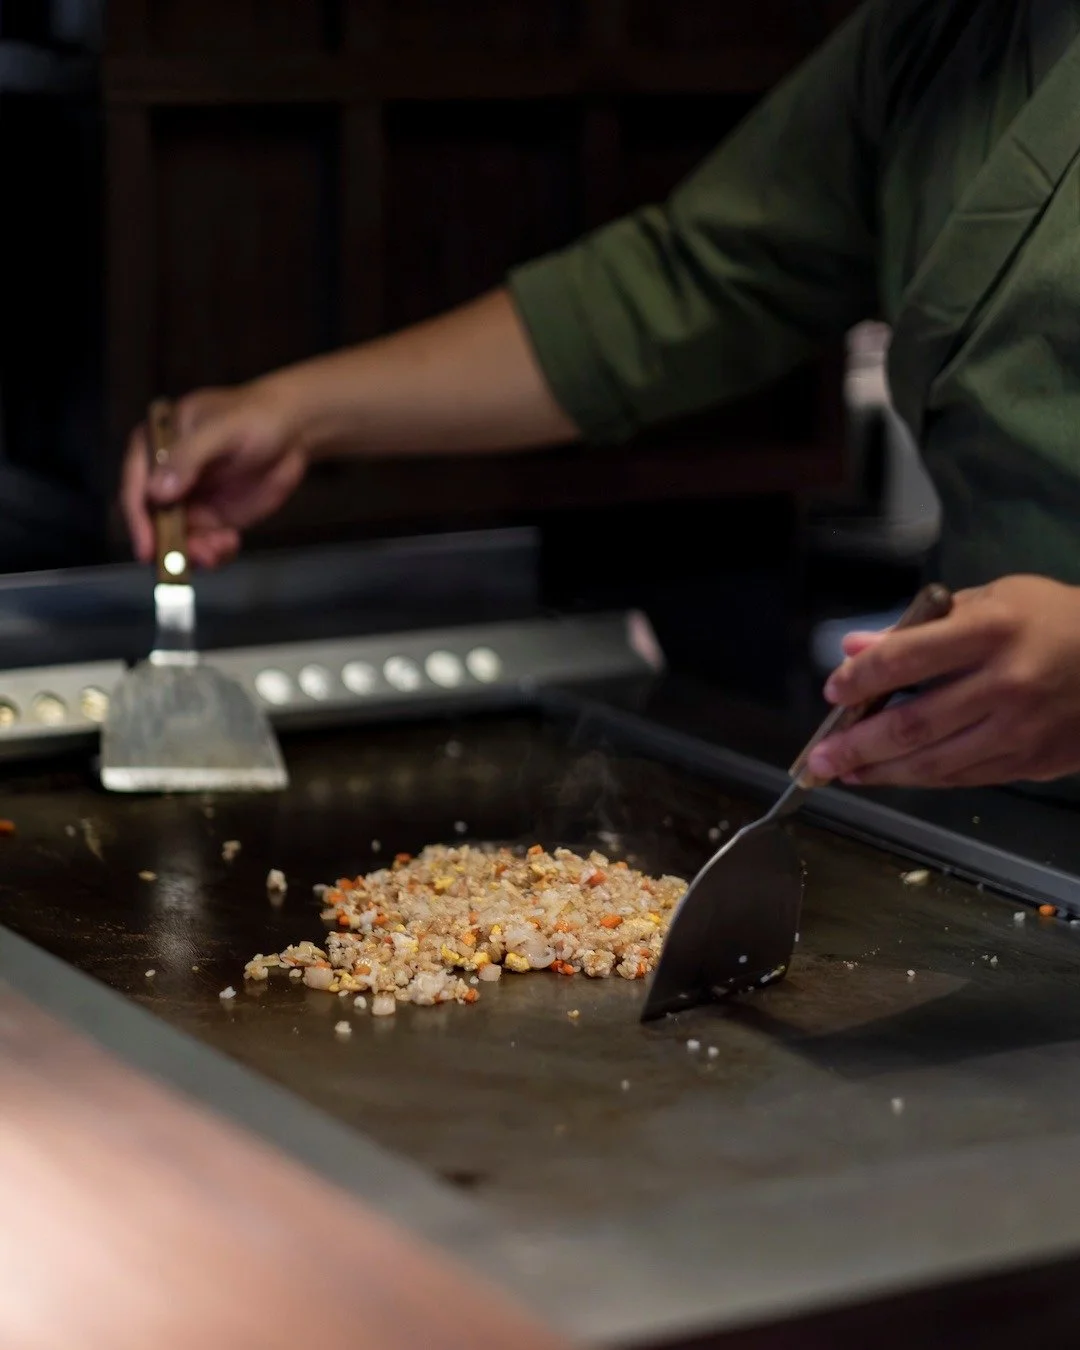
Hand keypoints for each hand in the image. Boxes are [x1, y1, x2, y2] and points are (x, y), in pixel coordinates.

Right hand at [120, 380, 307, 568]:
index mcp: (156, 446)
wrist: (292, 431)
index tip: (148, 548)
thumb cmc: (254, 417)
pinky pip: (204, 544)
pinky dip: (214, 552)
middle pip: (154, 521)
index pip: (135, 487)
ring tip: (220, 548)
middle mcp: (166, 478)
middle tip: (196, 555)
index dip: (138, 520)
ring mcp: (189, 500)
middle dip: (170, 544)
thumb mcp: (222, 430)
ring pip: (179, 538)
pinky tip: (231, 543)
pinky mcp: (213, 517)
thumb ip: (189, 457)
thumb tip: (158, 492)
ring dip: (195, 552)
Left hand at [806, 575, 1079, 787]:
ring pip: (935, 762)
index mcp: (993, 630)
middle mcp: (1007, 683)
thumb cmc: (1050, 620)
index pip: (910, 657)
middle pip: (915, 723)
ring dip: (879, 772)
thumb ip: (919, 627)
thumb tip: (853, 648)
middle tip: (816, 759)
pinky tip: (887, 776)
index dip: (863, 678)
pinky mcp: (1031, 762)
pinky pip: (962, 777)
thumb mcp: (990, 601)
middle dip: (856, 745)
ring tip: (840, 773)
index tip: (832, 691)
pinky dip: (918, 779)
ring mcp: (1021, 729)